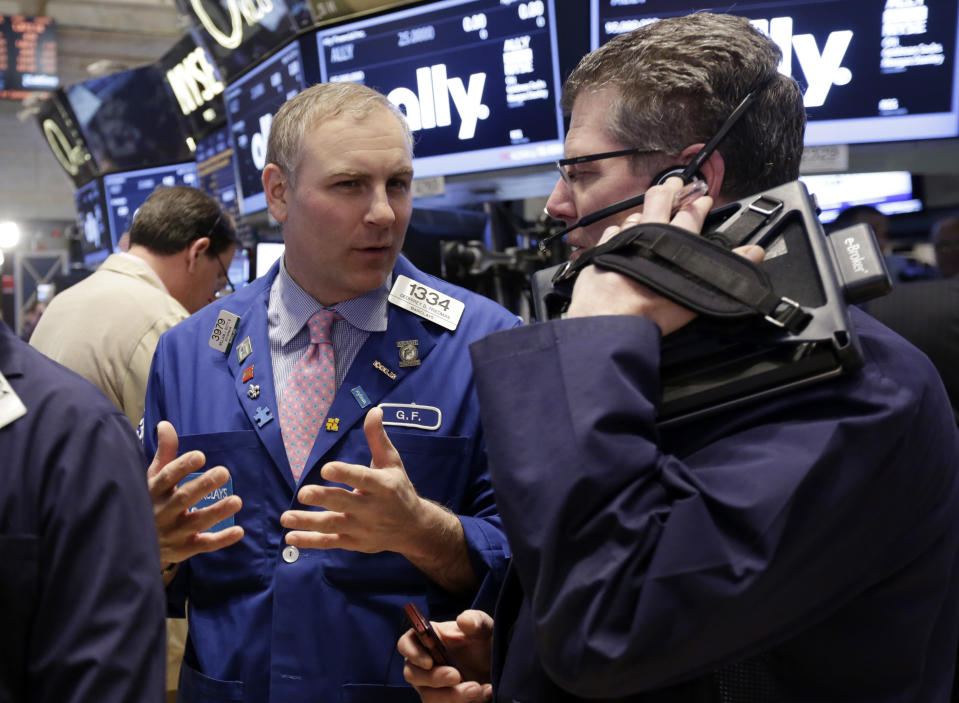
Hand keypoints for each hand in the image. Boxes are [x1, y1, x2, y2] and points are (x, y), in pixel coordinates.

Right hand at [147, 420, 243, 567]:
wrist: (133, 545)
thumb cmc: (150, 502)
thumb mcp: (153, 478)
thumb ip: (165, 453)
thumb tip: (166, 424)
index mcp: (154, 491)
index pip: (167, 478)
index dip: (182, 466)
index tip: (200, 455)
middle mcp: (162, 512)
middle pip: (183, 499)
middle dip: (203, 486)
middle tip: (224, 472)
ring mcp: (173, 532)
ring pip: (196, 523)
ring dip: (217, 512)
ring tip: (237, 501)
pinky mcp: (184, 548)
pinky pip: (204, 545)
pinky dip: (221, 540)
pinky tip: (239, 531)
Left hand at [281, 407, 430, 554]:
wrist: (413, 527)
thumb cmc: (399, 489)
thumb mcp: (392, 463)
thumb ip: (378, 438)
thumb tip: (373, 410)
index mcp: (383, 486)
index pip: (362, 479)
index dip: (345, 474)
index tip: (326, 468)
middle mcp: (372, 509)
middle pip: (345, 503)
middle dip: (324, 498)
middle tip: (303, 493)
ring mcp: (362, 528)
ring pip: (333, 525)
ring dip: (308, 522)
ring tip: (286, 517)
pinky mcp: (354, 542)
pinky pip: (330, 542)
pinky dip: (311, 541)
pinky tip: (291, 536)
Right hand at [398, 610, 493, 701]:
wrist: (496, 666)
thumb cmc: (484, 642)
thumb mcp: (484, 628)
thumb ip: (475, 621)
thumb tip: (463, 620)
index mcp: (428, 638)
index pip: (406, 643)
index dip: (411, 653)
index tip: (429, 662)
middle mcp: (424, 663)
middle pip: (412, 674)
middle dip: (434, 678)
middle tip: (456, 676)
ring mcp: (431, 685)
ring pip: (428, 696)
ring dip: (451, 695)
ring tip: (477, 688)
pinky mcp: (443, 700)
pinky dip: (463, 702)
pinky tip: (485, 692)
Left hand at [567, 177, 763, 334]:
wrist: (609, 319)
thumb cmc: (652, 311)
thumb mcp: (699, 292)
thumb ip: (727, 268)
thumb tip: (755, 252)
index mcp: (673, 240)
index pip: (690, 214)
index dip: (698, 203)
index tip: (703, 198)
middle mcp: (647, 233)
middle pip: (659, 201)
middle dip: (671, 190)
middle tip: (676, 183)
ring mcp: (622, 240)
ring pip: (635, 216)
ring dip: (644, 211)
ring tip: (649, 208)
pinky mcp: (602, 251)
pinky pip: (612, 233)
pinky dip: (619, 230)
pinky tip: (621, 231)